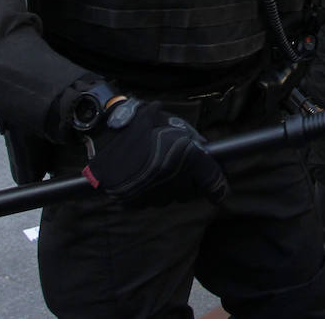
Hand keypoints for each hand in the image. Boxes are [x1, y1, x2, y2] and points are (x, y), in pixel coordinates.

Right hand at [81, 98, 228, 205]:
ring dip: (171, 188)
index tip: (222, 191)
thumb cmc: (141, 123)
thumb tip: (205, 153)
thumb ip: (192, 139)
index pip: (214, 181)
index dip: (220, 186)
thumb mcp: (172, 123)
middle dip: (192, 183)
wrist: (102, 134)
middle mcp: (173, 178)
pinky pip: (150, 201)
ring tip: (160, 171)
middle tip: (186, 171)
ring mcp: (153, 192)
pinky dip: (151, 192)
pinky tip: (144, 178)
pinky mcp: (135, 201)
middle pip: (192, 192)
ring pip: (171, 198)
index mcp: (187, 156)